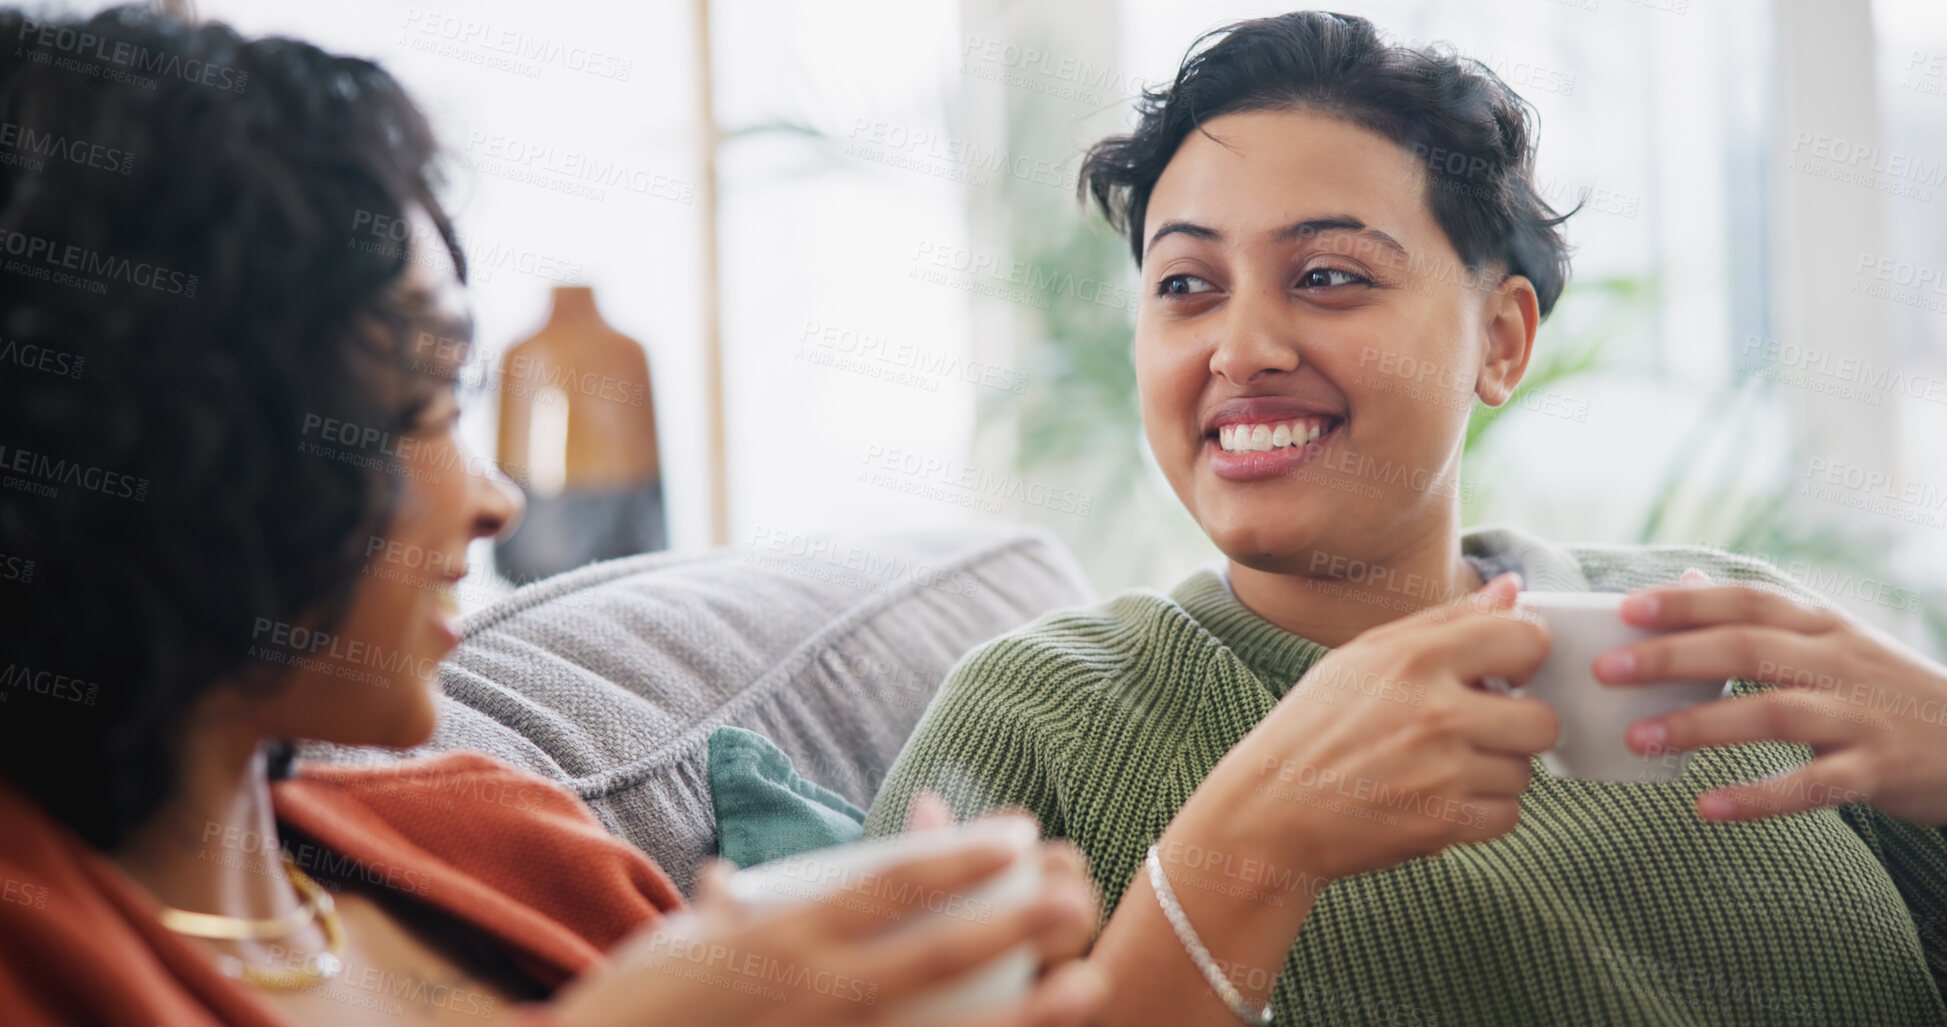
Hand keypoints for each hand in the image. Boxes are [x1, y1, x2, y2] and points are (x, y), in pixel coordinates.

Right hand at [550, 811, 1104, 1026]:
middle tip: (1079, 891)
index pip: (892, 885)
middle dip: (1017, 918)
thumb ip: (716, 916)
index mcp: (785, 938)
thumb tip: (725, 883)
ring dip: (1026, 1009)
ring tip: (1090, 982)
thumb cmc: (628, 1015)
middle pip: (940, 950)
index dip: (962, 855)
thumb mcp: (670, 950)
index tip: (1016, 832)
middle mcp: (818, 993)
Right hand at [1197, 572, 1557, 884]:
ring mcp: (1441, 772)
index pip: (1528, 640)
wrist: (1269, 812)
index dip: (1522, 658)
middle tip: (1474, 730)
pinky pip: (1507, 817)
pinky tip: (1438, 800)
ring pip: (1524, 773)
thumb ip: (1446, 620)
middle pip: (1542, 720)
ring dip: (1494, 773)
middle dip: (1517, 727)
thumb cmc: (1315, 726)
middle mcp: (1435, 712)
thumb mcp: (1365, 656)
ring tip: (1442, 768)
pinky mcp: (1442, 825)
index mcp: (1414, 657)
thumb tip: (1514, 588)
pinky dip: (1481, 814)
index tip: (1501, 673)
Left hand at [1596, 568, 1946, 824]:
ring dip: (1700, 724)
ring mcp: (1859, 716)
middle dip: (1672, 656)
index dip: (1688, 601)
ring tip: (1638, 737)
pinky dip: (1757, 796)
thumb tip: (1686, 581)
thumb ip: (1762, 617)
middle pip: (1748, 648)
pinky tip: (1707, 806)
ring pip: (1772, 712)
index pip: (1749, 602)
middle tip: (1608, 670)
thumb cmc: (1887, 690)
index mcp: (1824, 626)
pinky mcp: (1876, 771)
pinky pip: (1810, 785)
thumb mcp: (1834, 640)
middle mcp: (1839, 662)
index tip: (1627, 607)